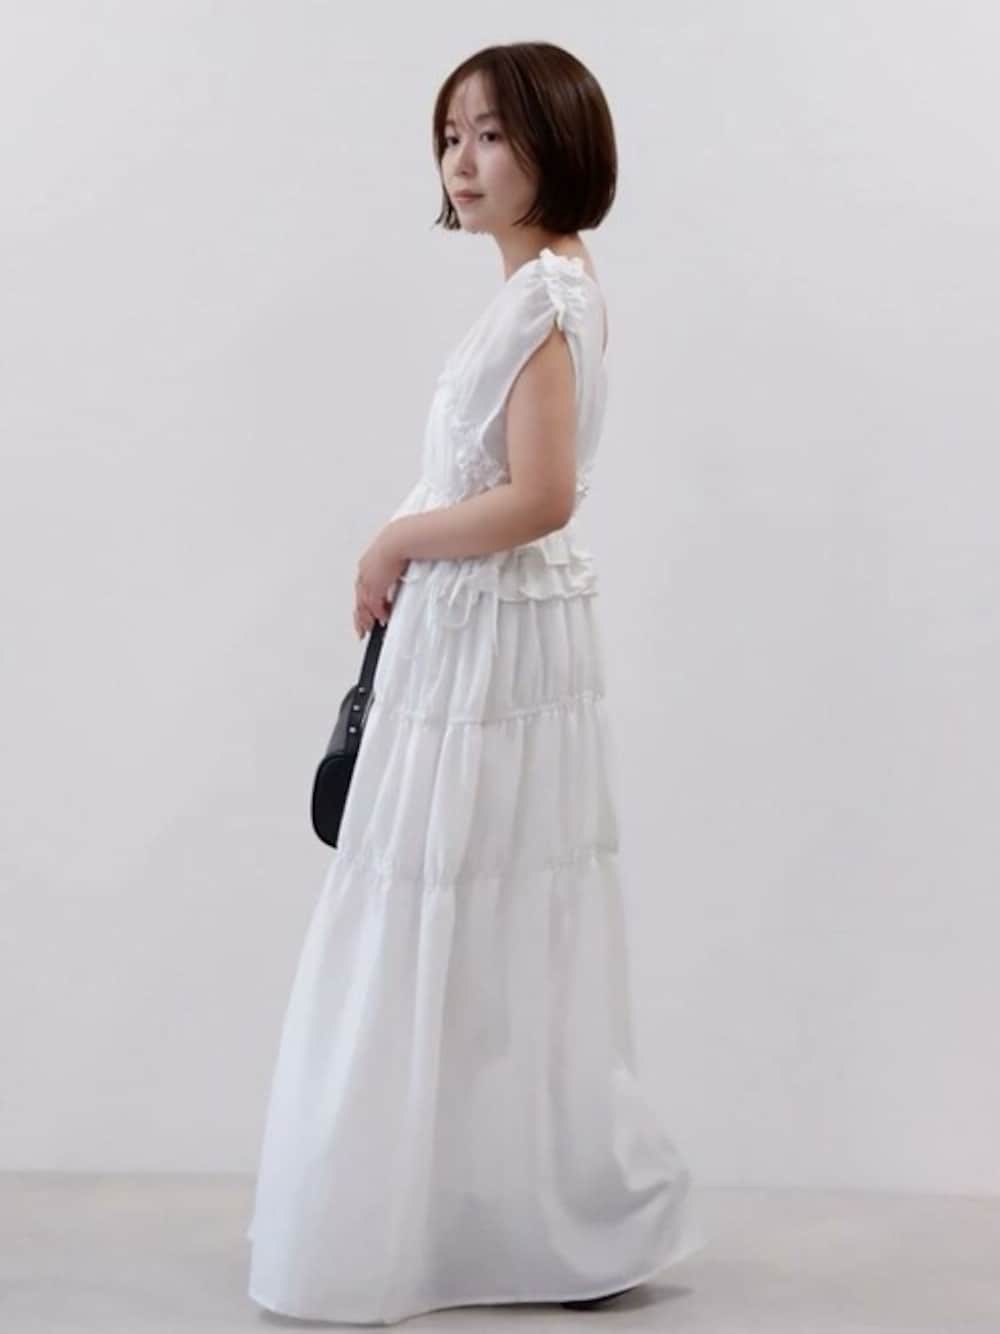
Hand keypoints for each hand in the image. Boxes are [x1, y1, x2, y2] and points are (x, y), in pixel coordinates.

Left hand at [354, 522, 408, 638]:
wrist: (399, 540)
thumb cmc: (400, 542)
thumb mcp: (394, 555)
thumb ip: (393, 566)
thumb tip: (401, 568)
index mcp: (367, 564)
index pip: (362, 587)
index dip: (362, 600)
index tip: (365, 609)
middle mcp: (364, 573)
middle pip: (359, 599)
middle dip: (360, 615)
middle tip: (362, 628)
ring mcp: (368, 581)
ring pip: (363, 605)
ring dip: (367, 618)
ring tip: (371, 628)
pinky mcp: (375, 587)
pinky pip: (374, 605)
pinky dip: (378, 613)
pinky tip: (383, 619)